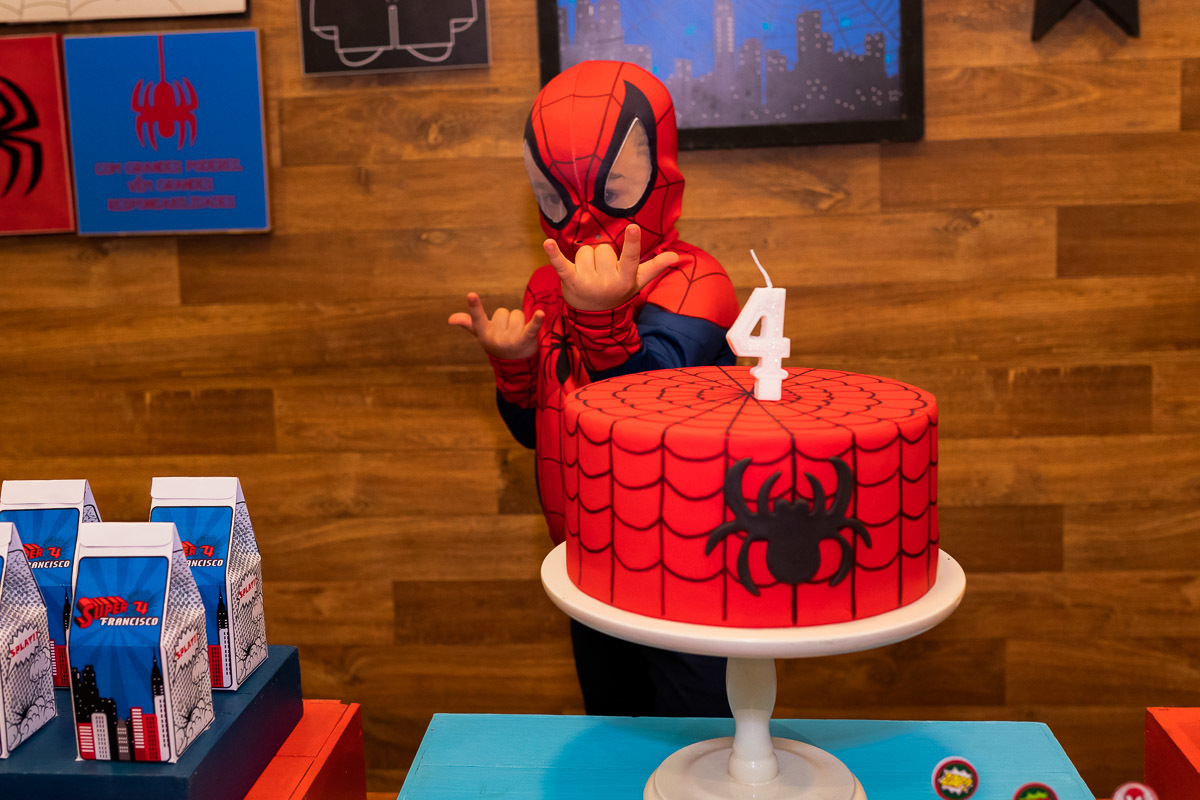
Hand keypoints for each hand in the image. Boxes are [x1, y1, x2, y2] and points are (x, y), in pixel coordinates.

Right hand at [448, 292, 544, 359]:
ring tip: (519, 333)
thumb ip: (468, 323)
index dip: (475, 306)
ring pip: (516, 314)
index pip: (478, 318)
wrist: (515, 364)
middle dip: (507, 319)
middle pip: (503, 312)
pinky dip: (537, 321)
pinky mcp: (526, 340)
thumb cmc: (497, 343)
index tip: (471, 294)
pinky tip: (540, 313)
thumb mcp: (482, 334)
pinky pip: (532, 327)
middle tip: (509, 332)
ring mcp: (511, 340)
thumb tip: (450, 318)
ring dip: (520, 321)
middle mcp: (496, 338)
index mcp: (484, 333)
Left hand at [544, 224, 677, 310]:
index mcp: (626, 279)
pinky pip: (561, 264)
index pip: (630, 257)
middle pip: (603, 249)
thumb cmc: (617, 292)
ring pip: (586, 252)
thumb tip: (676, 256)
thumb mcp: (637, 282)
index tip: (633, 227)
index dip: (631, 242)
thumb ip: (654, 267)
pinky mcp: (570, 282)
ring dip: (586, 259)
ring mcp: (588, 283)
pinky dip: (554, 254)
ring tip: (588, 274)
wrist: (594, 316)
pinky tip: (547, 243)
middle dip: (601, 257)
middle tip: (601, 273)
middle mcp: (608, 282)